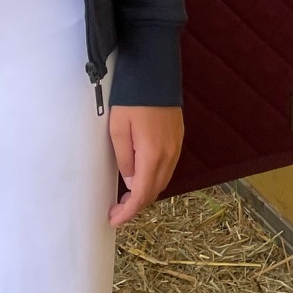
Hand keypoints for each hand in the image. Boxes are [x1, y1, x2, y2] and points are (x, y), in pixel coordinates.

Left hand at [108, 105, 183, 225]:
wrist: (154, 72)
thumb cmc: (132, 98)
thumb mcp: (117, 129)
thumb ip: (124, 160)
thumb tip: (130, 182)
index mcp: (152, 154)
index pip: (141, 194)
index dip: (128, 212)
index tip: (114, 219)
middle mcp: (169, 154)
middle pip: (154, 191)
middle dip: (136, 205)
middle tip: (117, 208)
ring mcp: (176, 146)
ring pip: (163, 180)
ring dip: (146, 192)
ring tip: (126, 195)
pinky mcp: (178, 138)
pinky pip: (168, 168)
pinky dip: (155, 178)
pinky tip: (141, 176)